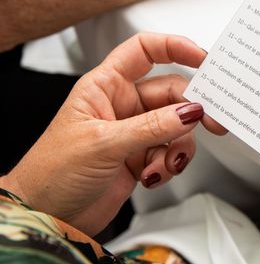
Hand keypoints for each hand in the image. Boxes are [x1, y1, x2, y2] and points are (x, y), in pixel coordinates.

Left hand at [0, 33, 225, 235]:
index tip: (202, 58)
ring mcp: (133, 131)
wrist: (44, 216)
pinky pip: (171, 151)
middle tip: (211, 122)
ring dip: (179, 145)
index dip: (174, 47)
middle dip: (191, 110)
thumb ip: (152, 126)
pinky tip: (153, 175)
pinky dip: (169, 164)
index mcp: (105, 86)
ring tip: (168, 162)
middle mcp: (121, 104)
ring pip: (176, 125)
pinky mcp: (140, 156)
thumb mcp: (104, 143)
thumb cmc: (51, 173)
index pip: (144, 51)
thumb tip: (190, 111)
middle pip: (170, 93)